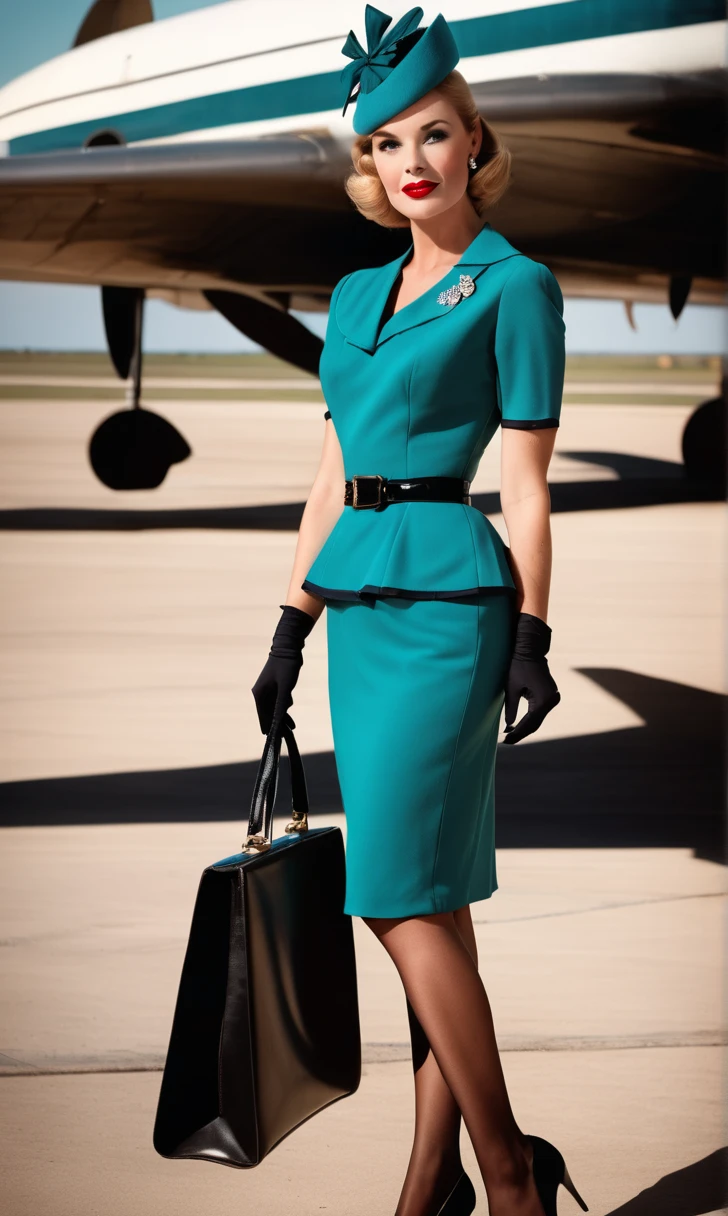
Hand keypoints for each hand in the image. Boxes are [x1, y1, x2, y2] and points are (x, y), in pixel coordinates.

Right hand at [250, 652, 300, 734]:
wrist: (289, 647)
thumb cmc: (286, 666)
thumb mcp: (286, 687)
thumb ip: (282, 703)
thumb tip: (279, 719)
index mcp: (259, 694)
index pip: (263, 715)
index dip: (269, 727)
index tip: (273, 739)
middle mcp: (261, 693)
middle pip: (268, 713)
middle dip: (278, 724)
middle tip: (286, 736)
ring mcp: (268, 690)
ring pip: (274, 708)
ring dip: (283, 717)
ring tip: (292, 728)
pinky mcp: (275, 686)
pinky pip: (279, 701)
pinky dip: (284, 708)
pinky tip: (290, 717)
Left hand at [502, 612, 559, 744]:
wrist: (531, 650)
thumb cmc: (519, 666)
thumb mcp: (511, 687)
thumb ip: (511, 708)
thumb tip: (509, 726)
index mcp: (543, 699)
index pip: (529, 722)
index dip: (517, 732)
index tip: (506, 740)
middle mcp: (552, 700)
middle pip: (536, 723)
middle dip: (521, 733)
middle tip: (507, 741)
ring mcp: (553, 698)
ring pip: (538, 719)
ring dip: (525, 727)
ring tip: (510, 735)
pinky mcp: (551, 696)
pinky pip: (540, 712)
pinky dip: (530, 719)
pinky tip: (518, 725)